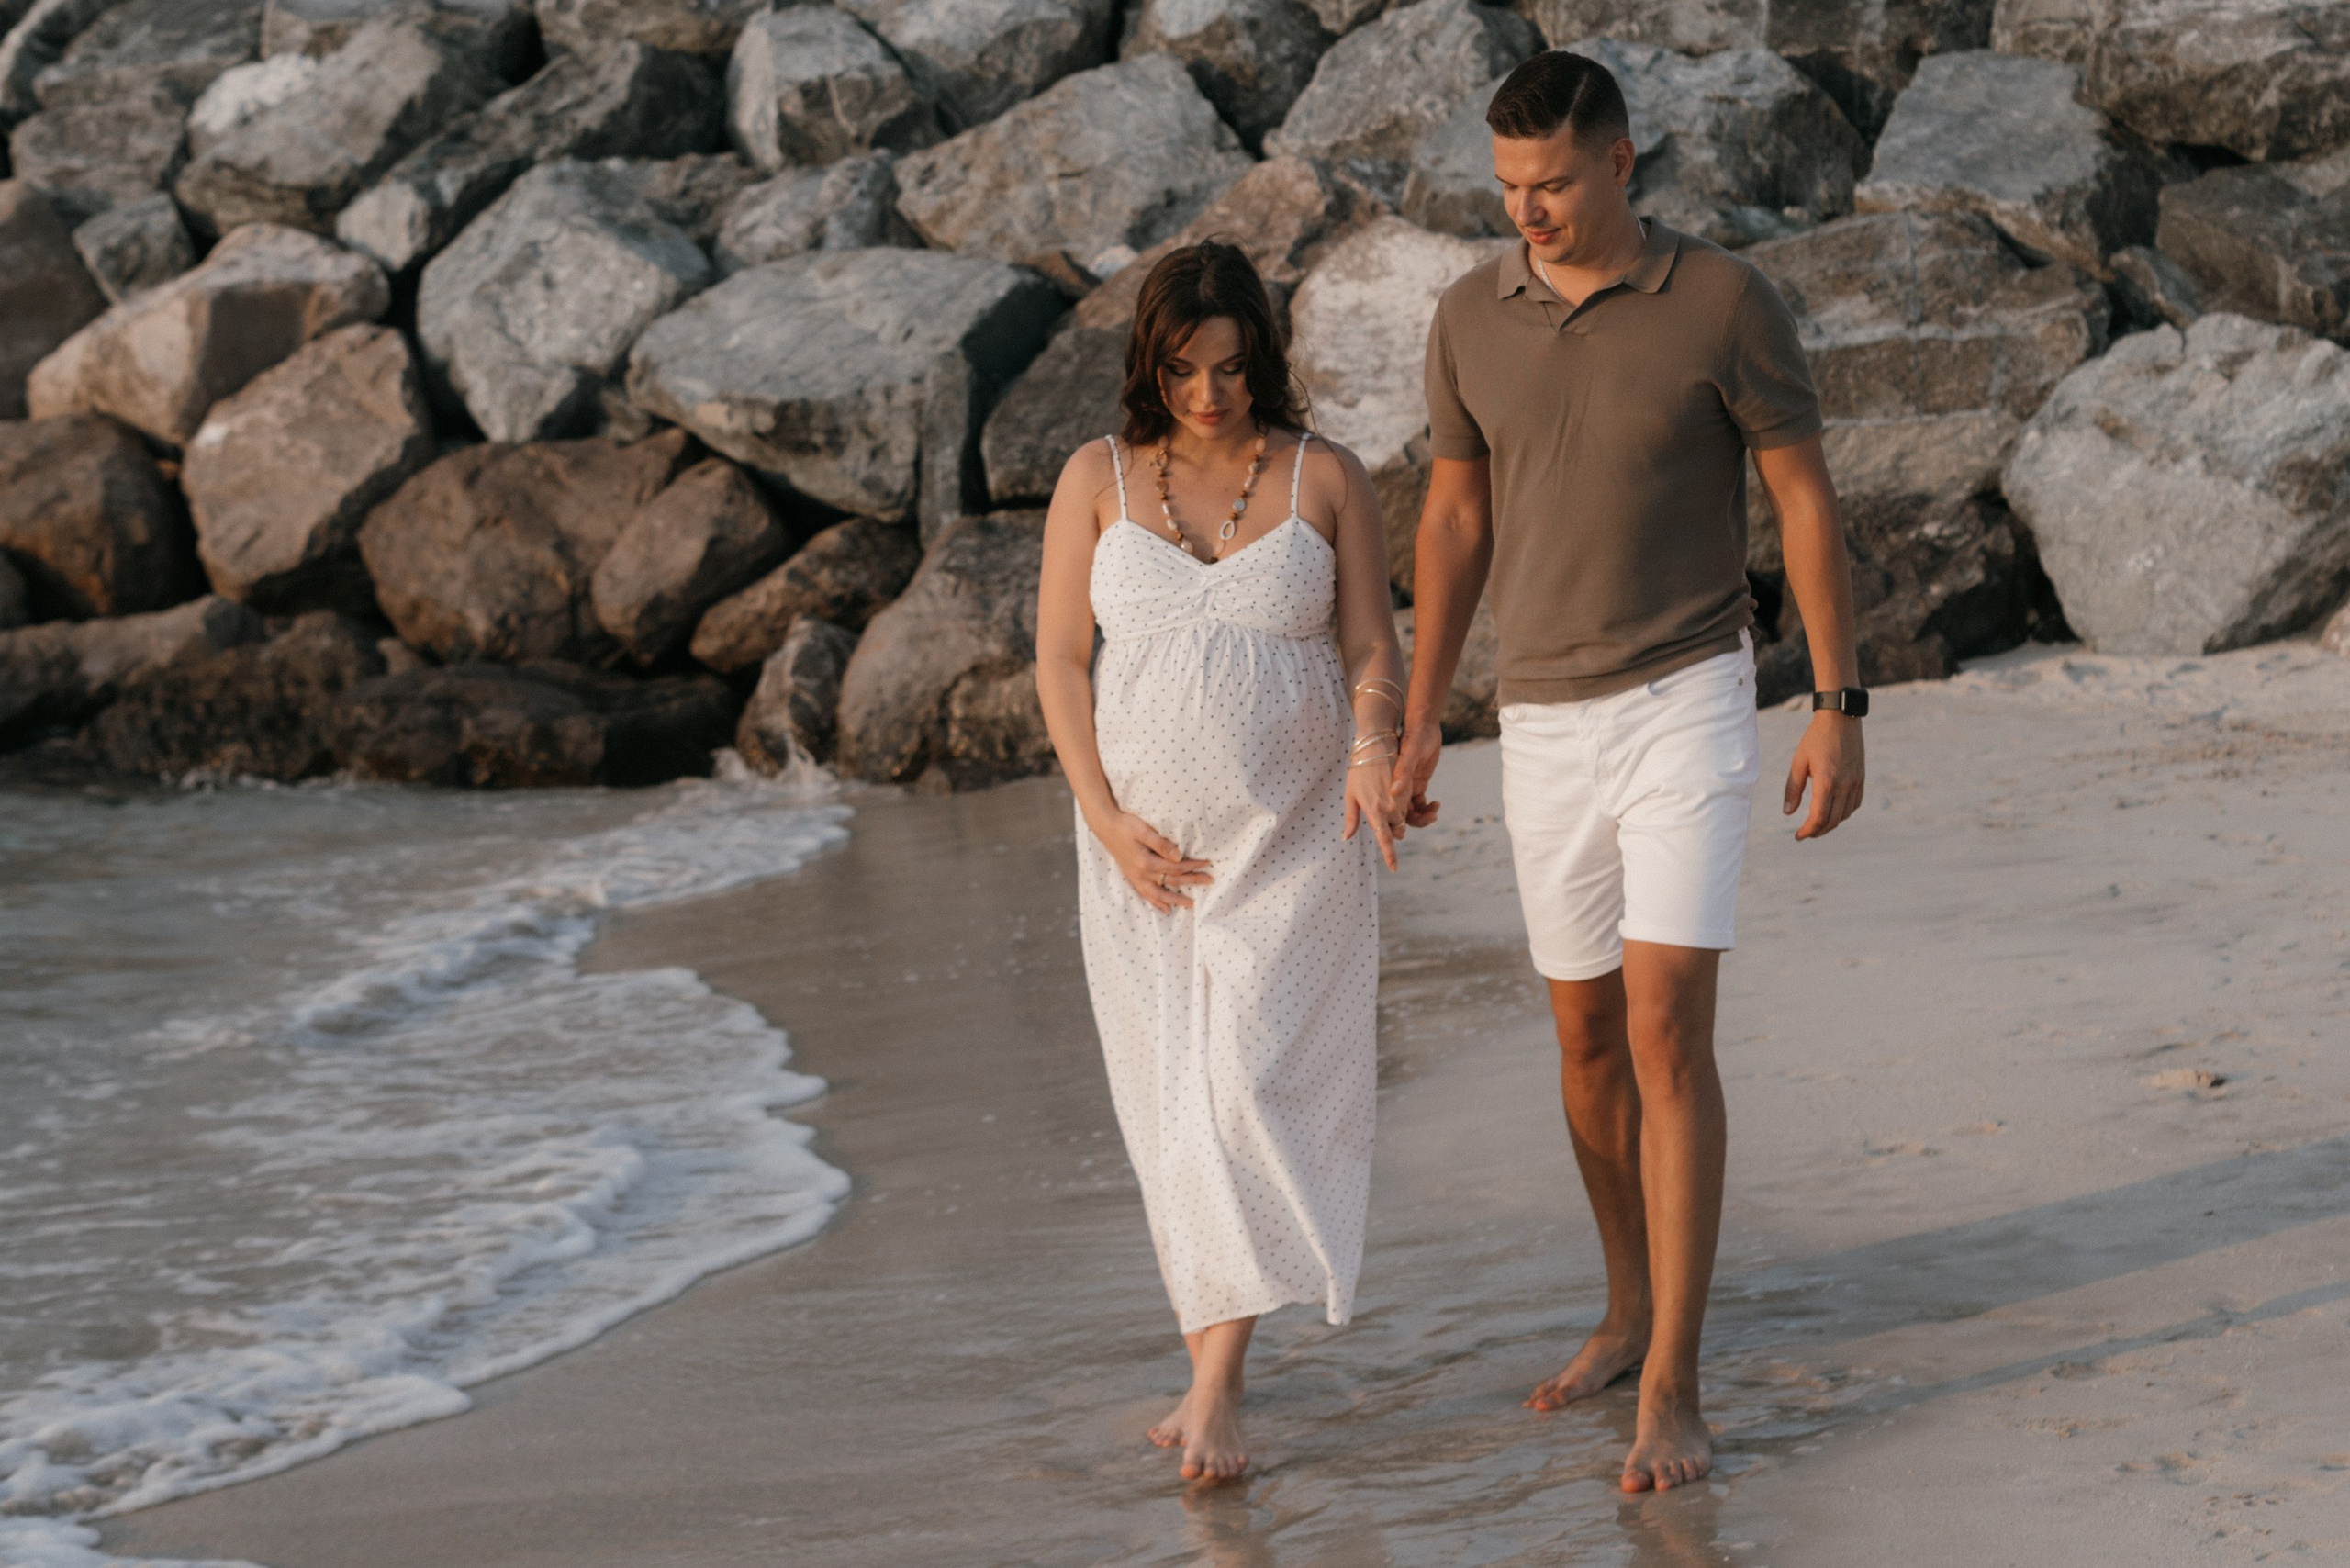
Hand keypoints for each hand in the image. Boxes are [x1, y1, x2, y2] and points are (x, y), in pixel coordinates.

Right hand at [1090, 809, 1210, 911]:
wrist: (1105, 826)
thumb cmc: (1125, 824)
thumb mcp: (1143, 830)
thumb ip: (1161, 844)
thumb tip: (1179, 856)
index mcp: (1146, 862)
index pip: (1176, 867)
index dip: (1193, 865)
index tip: (1207, 863)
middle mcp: (1141, 874)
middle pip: (1171, 881)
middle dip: (1192, 881)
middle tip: (1209, 881)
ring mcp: (1135, 877)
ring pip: (1158, 894)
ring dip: (1175, 899)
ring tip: (1190, 904)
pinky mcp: (1131, 877)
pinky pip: (1145, 894)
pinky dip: (1156, 902)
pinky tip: (1165, 908)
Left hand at [1344, 750, 1406, 870]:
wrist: (1375, 747)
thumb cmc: (1358, 772)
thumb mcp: (1350, 796)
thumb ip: (1351, 819)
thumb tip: (1346, 838)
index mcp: (1374, 812)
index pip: (1384, 840)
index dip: (1390, 856)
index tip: (1394, 869)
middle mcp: (1389, 808)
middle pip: (1395, 829)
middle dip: (1391, 827)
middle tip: (1378, 809)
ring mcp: (1400, 799)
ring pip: (1402, 819)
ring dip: (1395, 816)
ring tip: (1382, 797)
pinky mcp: (1408, 790)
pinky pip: (1407, 806)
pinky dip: (1400, 805)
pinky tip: (1390, 791)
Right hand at [1395, 716, 1442, 828]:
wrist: (1425, 727)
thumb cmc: (1415, 737)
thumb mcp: (1410, 753)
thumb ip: (1403, 772)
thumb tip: (1395, 791)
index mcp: (1390, 781)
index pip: (1389, 807)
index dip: (1397, 820)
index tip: (1411, 822)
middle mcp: (1397, 787)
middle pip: (1401, 813)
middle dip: (1415, 820)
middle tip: (1431, 817)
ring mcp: (1408, 786)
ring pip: (1412, 810)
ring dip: (1423, 815)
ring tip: (1434, 812)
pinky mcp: (1419, 783)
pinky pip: (1420, 802)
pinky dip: (1428, 807)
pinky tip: (1437, 804)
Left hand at [1784, 712, 1864, 839]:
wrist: (1840, 719)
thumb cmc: (1815, 739)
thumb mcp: (1798, 762)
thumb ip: (1793, 789)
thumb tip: (1787, 813)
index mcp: (1826, 782)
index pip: (1818, 818)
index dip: (1808, 831)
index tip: (1798, 836)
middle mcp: (1844, 785)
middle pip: (1832, 821)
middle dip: (1817, 831)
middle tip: (1804, 833)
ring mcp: (1855, 782)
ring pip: (1844, 815)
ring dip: (1830, 823)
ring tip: (1816, 824)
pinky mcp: (1861, 778)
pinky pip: (1855, 804)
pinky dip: (1843, 813)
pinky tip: (1833, 811)